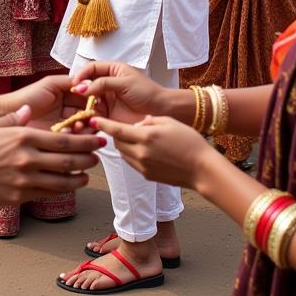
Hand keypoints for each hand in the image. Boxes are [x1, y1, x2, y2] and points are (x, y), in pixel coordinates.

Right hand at [0, 104, 102, 206]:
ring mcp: (25, 180)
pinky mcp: (21, 196)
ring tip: (88, 173)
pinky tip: (70, 185)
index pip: (63, 139)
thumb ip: (13, 117)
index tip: (96, 137)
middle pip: (68, 160)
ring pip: (62, 181)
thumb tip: (27, 110)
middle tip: (99, 154)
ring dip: (80, 177)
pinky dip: (63, 189)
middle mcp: (28, 159)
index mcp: (23, 137)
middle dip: (88, 157)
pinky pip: (49, 193)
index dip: (84, 140)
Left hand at [6, 74, 93, 132]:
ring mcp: (63, 125)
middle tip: (92, 119)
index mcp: (66, 96)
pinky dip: (75, 138)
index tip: (98, 104)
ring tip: (80, 127)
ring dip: (85, 128)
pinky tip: (70, 134)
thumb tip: (90, 82)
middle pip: (86, 114)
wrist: (10, 114)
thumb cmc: (27, 96)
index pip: (85, 99)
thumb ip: (69, 81)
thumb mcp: (50, 83)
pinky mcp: (58, 139)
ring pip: (82, 128)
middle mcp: (66, 110)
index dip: (93, 101)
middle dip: (91, 117)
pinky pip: (73, 140)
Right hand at [70, 62, 174, 124]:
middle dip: (79, 92)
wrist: (161, 112)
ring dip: (82, 106)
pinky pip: (94, 116)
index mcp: (112, 71)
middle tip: (74, 99)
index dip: (81, 74)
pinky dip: (88, 118)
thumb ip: (103, 83)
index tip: (74, 83)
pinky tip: (85, 122)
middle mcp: (106, 85)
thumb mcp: (125, 83)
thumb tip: (81, 87)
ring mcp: (107, 100)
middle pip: (86, 85)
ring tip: (78, 113)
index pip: (91, 69)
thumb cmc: (147, 92)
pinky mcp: (108, 116)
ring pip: (88, 102)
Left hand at [91, 114, 211, 188]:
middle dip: (116, 134)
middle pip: (117, 142)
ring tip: (138, 138)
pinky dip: (133, 154)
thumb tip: (138, 123)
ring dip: (125, 144)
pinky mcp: (147, 176)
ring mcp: (143, 166)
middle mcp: (141, 153)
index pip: (116, 130)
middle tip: (121, 126)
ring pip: (124, 153)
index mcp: (146, 136)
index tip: (93, 119)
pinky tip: (145, 150)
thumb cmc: (189, 141)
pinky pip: (132, 162)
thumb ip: (149, 120)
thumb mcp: (169, 122)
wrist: (202, 169)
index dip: (103, 124)